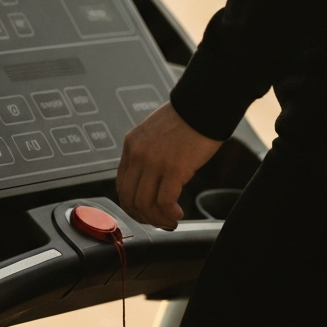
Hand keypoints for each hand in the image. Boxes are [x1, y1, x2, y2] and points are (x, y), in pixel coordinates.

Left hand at [116, 102, 222, 228]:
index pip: (122, 185)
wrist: (205, 105)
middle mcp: (138, 154)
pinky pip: (165, 201)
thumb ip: (147, 153)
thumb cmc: (187, 118)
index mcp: (131, 145)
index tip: (145, 211)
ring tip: (171, 220)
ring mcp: (155, 162)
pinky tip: (178, 214)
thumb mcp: (155, 133)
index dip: (132, 204)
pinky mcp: (174, 168)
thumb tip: (151, 179)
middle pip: (129, 199)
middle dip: (143, 216)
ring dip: (158, 219)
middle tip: (158, 221)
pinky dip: (170, 214)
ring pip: (145, 204)